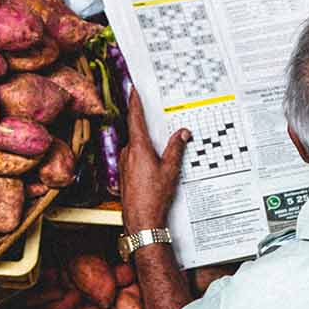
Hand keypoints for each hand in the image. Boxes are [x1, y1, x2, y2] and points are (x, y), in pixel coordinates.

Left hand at [120, 90, 189, 233]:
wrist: (141, 220)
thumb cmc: (155, 197)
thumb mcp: (171, 169)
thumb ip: (177, 148)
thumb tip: (183, 132)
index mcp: (138, 148)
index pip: (135, 118)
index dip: (135, 101)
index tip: (134, 89)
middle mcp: (128, 153)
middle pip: (137, 131)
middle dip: (147, 123)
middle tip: (157, 113)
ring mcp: (125, 164)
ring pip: (137, 146)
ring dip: (148, 142)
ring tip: (163, 144)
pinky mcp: (125, 174)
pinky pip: (135, 157)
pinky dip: (145, 154)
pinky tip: (156, 162)